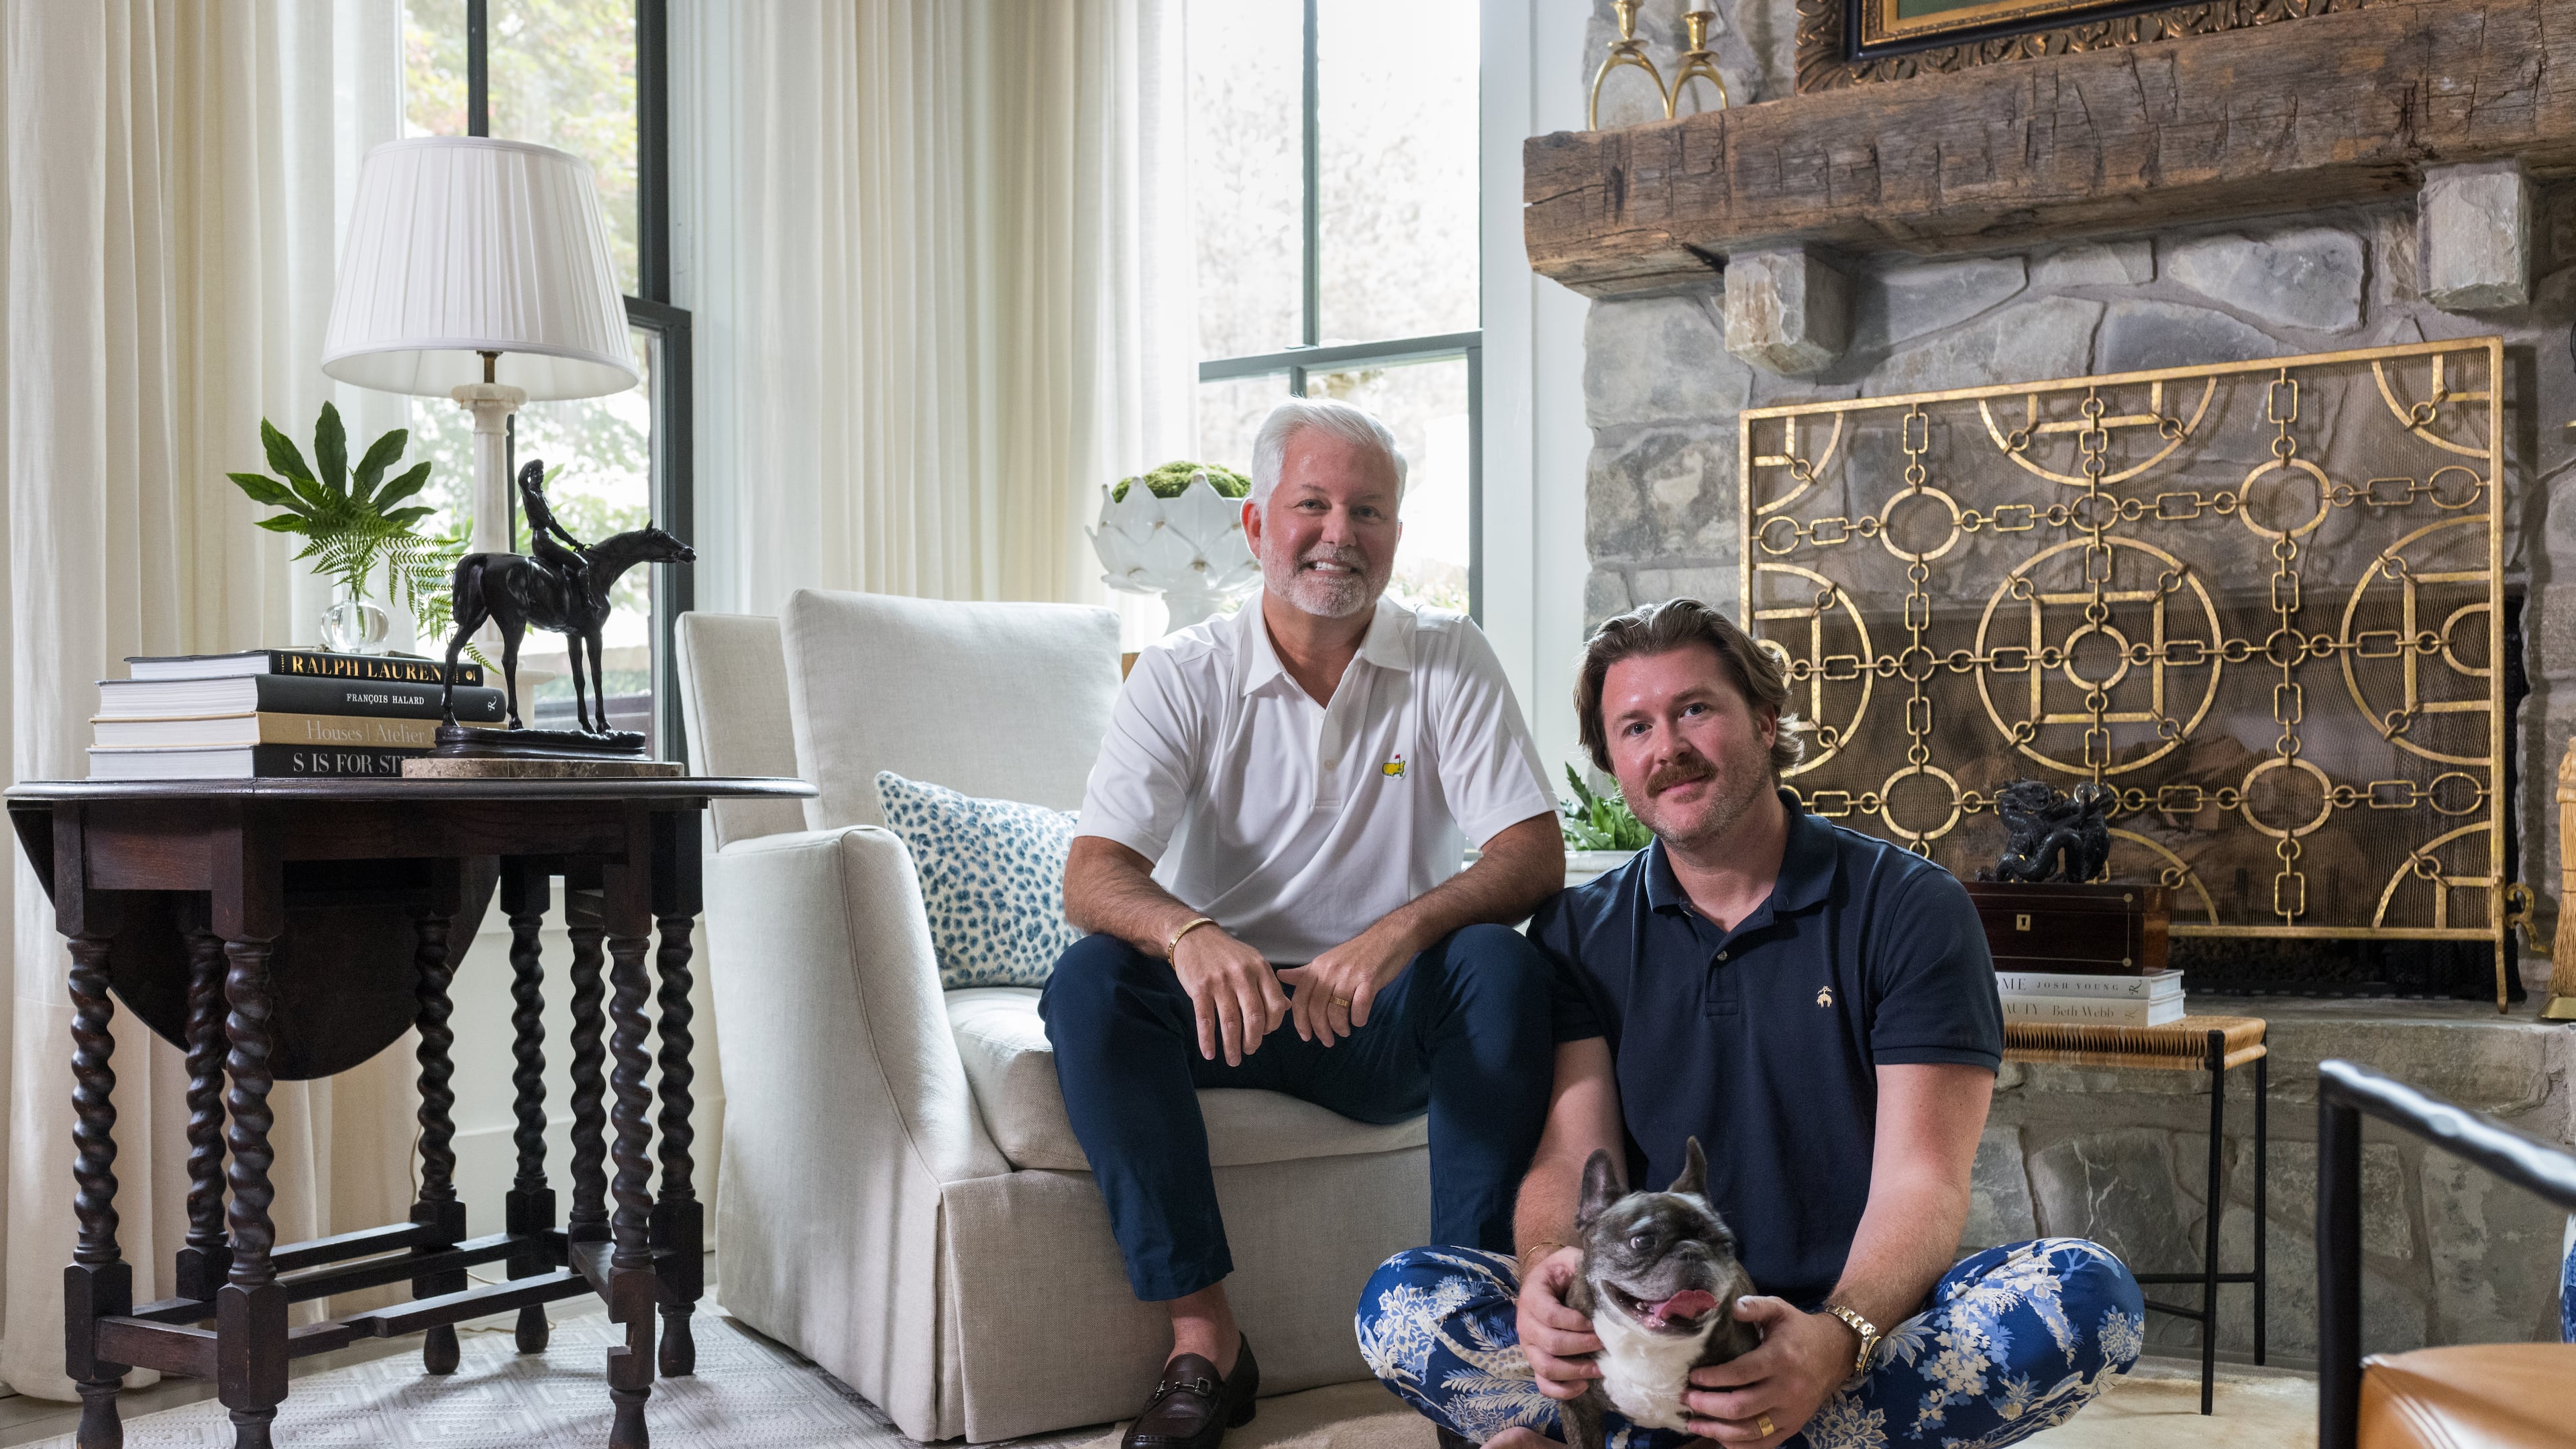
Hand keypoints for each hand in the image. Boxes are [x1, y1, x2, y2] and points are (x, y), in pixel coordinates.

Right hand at [1170, 926, 1288, 1065]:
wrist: (1194, 936)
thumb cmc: (1226, 953)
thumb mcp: (1253, 962)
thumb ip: (1269, 985)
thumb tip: (1286, 1008)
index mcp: (1260, 969)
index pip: (1275, 1005)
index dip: (1273, 1025)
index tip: (1266, 1034)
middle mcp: (1243, 975)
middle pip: (1254, 1018)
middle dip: (1253, 1041)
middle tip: (1249, 1051)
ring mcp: (1220, 981)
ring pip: (1231, 1023)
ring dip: (1232, 1046)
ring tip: (1234, 1060)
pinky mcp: (1199, 987)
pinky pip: (1205, 1020)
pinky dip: (1207, 1040)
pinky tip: (1209, 1053)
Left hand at [1275, 924, 1415, 1045]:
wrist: (1388, 938)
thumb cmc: (1358, 953)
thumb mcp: (1327, 960)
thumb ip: (1305, 972)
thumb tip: (1281, 976)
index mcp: (1318, 967)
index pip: (1301, 999)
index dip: (1300, 1021)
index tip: (1306, 1036)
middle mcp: (1330, 970)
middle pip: (1316, 1008)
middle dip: (1320, 1030)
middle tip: (1327, 1040)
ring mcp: (1350, 975)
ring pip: (1336, 1011)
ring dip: (1339, 1027)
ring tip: (1344, 1031)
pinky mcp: (1369, 980)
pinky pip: (1359, 1007)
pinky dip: (1358, 1019)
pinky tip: (1360, 1020)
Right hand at [1513, 1246, 1600, 1400]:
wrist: (1545, 1281)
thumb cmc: (1562, 1272)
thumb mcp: (1570, 1260)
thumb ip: (1583, 1264)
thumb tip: (1610, 1275)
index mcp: (1532, 1296)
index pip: (1550, 1315)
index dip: (1574, 1322)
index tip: (1596, 1324)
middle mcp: (1525, 1323)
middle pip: (1550, 1343)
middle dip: (1582, 1346)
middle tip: (1604, 1343)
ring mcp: (1528, 1346)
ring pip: (1545, 1367)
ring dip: (1574, 1370)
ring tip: (1599, 1368)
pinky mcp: (1535, 1361)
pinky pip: (1543, 1383)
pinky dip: (1562, 1390)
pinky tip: (1583, 1386)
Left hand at [1681, 1298, 1854, 1443]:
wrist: (1836, 1352)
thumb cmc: (1799, 1330)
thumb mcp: (1779, 1309)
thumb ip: (1754, 1306)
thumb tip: (1731, 1308)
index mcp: (1780, 1359)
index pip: (1740, 1373)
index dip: (1712, 1378)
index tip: (1692, 1377)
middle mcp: (1787, 1389)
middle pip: (1741, 1406)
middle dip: (1707, 1405)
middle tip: (1685, 1398)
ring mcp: (1792, 1412)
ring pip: (1750, 1431)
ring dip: (1717, 1430)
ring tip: (1693, 1422)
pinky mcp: (1794, 1426)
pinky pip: (1765, 1444)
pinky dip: (1740, 1446)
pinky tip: (1720, 1439)